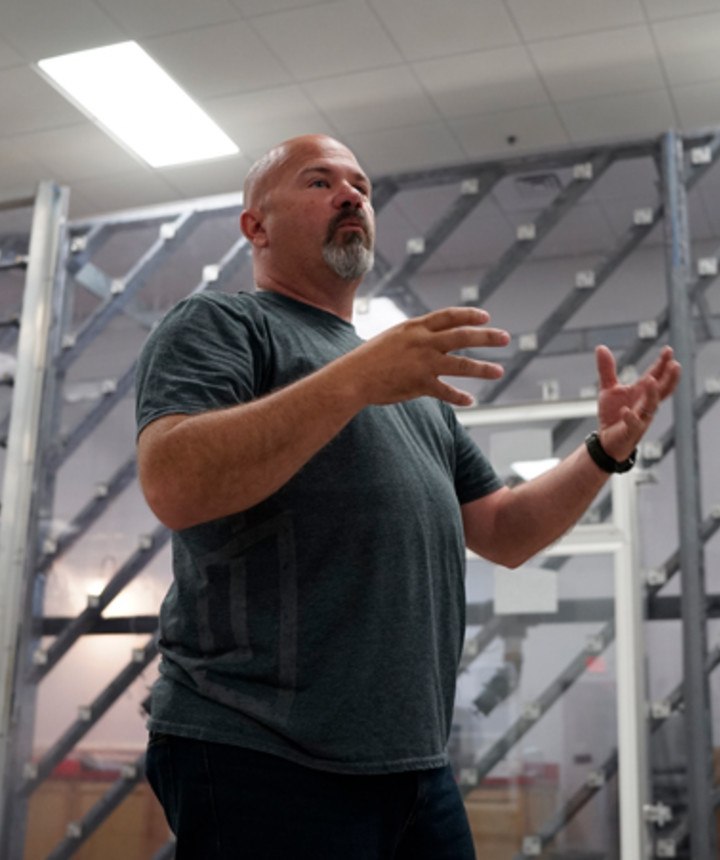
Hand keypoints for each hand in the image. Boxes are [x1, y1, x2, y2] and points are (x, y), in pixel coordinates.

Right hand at [347, 307, 509, 406]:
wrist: (353, 377)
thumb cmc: (368, 359)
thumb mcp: (392, 337)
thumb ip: (413, 337)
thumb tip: (430, 337)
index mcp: (415, 327)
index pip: (449, 316)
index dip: (470, 315)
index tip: (486, 317)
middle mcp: (423, 342)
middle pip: (463, 336)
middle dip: (487, 337)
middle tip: (505, 338)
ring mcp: (423, 363)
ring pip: (462, 365)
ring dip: (483, 369)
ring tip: (499, 371)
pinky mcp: (420, 384)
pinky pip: (446, 391)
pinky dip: (460, 397)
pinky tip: (470, 400)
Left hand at [595, 344, 680, 460]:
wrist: (606, 441)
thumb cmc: (613, 414)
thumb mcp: (608, 388)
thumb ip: (607, 369)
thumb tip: (601, 347)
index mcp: (642, 392)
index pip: (656, 375)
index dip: (662, 363)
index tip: (668, 350)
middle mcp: (645, 404)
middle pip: (662, 390)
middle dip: (669, 378)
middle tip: (675, 364)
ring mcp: (641, 418)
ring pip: (651, 406)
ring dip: (652, 394)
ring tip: (651, 380)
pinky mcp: (630, 431)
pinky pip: (633, 424)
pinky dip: (630, 417)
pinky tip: (626, 411)